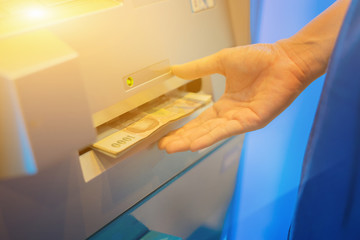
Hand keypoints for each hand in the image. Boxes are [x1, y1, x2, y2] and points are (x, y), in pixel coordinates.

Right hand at [159, 43, 309, 152]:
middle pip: (202, 131)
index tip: (166, 134)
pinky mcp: (252, 121)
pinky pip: (227, 130)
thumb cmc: (259, 58)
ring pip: (212, 134)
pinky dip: (210, 138)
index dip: (183, 128)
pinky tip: (195, 145)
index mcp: (225, 104)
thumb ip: (198, 69)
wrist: (285, 58)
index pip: (200, 120)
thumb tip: (175, 69)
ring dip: (191, 141)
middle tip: (163, 147)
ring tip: (172, 148)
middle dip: (182, 139)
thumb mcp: (221, 62)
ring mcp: (241, 120)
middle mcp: (231, 115)